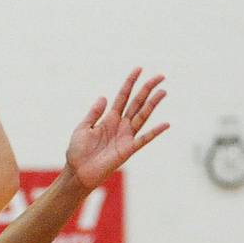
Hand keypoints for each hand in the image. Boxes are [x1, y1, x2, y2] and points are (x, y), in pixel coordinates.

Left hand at [65, 67, 168, 190]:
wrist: (77, 173)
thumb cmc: (78, 152)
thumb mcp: (82, 128)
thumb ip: (94, 113)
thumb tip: (104, 96)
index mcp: (109, 118)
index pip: (122, 97)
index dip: (130, 83)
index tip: (138, 69)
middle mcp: (120, 125)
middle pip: (137, 103)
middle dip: (147, 89)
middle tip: (160, 76)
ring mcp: (126, 136)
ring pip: (142, 116)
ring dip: (152, 104)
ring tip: (163, 91)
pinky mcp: (128, 149)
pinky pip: (144, 139)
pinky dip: (155, 132)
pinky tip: (165, 124)